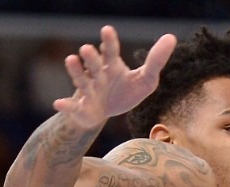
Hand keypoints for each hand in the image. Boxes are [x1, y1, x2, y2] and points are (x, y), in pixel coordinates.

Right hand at [54, 26, 176, 128]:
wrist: (105, 113)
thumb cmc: (124, 92)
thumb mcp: (145, 79)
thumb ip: (156, 61)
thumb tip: (171, 37)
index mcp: (111, 66)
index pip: (110, 51)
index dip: (109, 41)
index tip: (108, 30)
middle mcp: (97, 75)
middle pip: (94, 64)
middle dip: (91, 57)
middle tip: (87, 49)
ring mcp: (88, 91)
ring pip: (81, 81)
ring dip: (76, 71)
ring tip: (70, 59)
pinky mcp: (81, 108)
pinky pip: (72, 106)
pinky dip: (65, 105)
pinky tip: (58, 103)